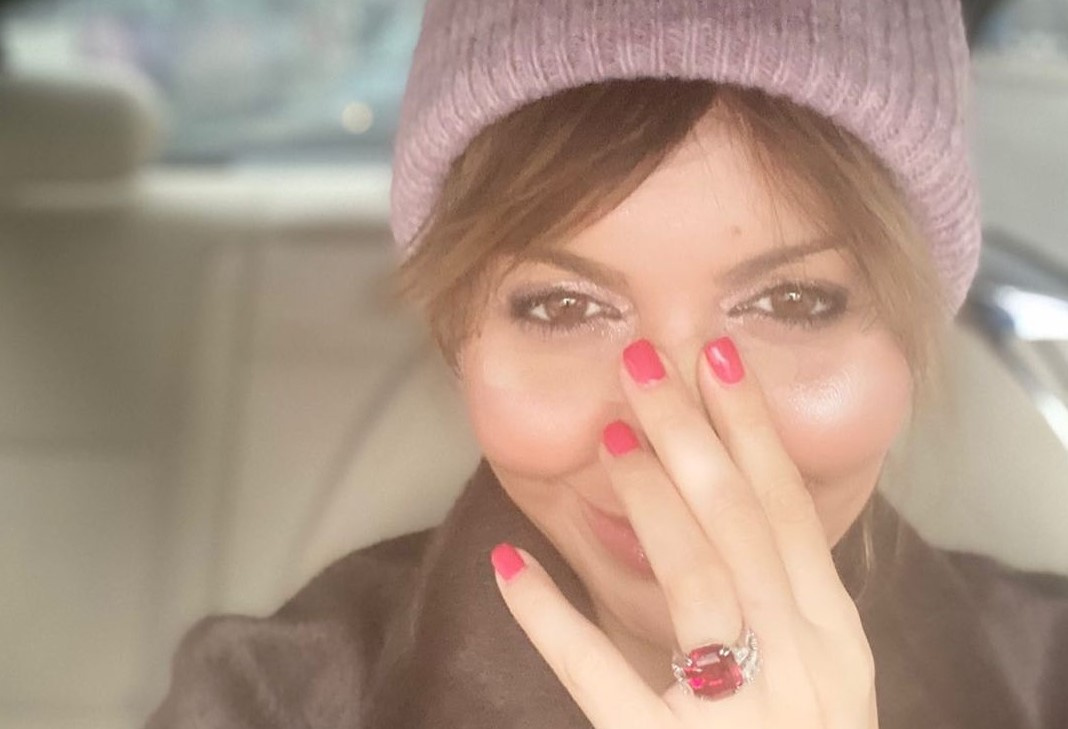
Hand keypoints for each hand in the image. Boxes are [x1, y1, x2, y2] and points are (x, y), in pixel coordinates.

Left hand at [490, 337, 877, 727]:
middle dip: (692, 433)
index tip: (717, 356)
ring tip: (607, 437)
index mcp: (835, 637)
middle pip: (741, 524)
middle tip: (644, 361)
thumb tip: (719, 503)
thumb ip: (779, 599)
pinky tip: (509, 569)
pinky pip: (606, 681)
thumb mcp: (817, 672)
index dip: (752, 429)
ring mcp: (746, 716)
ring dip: (648, 498)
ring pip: (695, 579)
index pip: (788, 510)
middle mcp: (805, 665)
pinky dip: (553, 621)